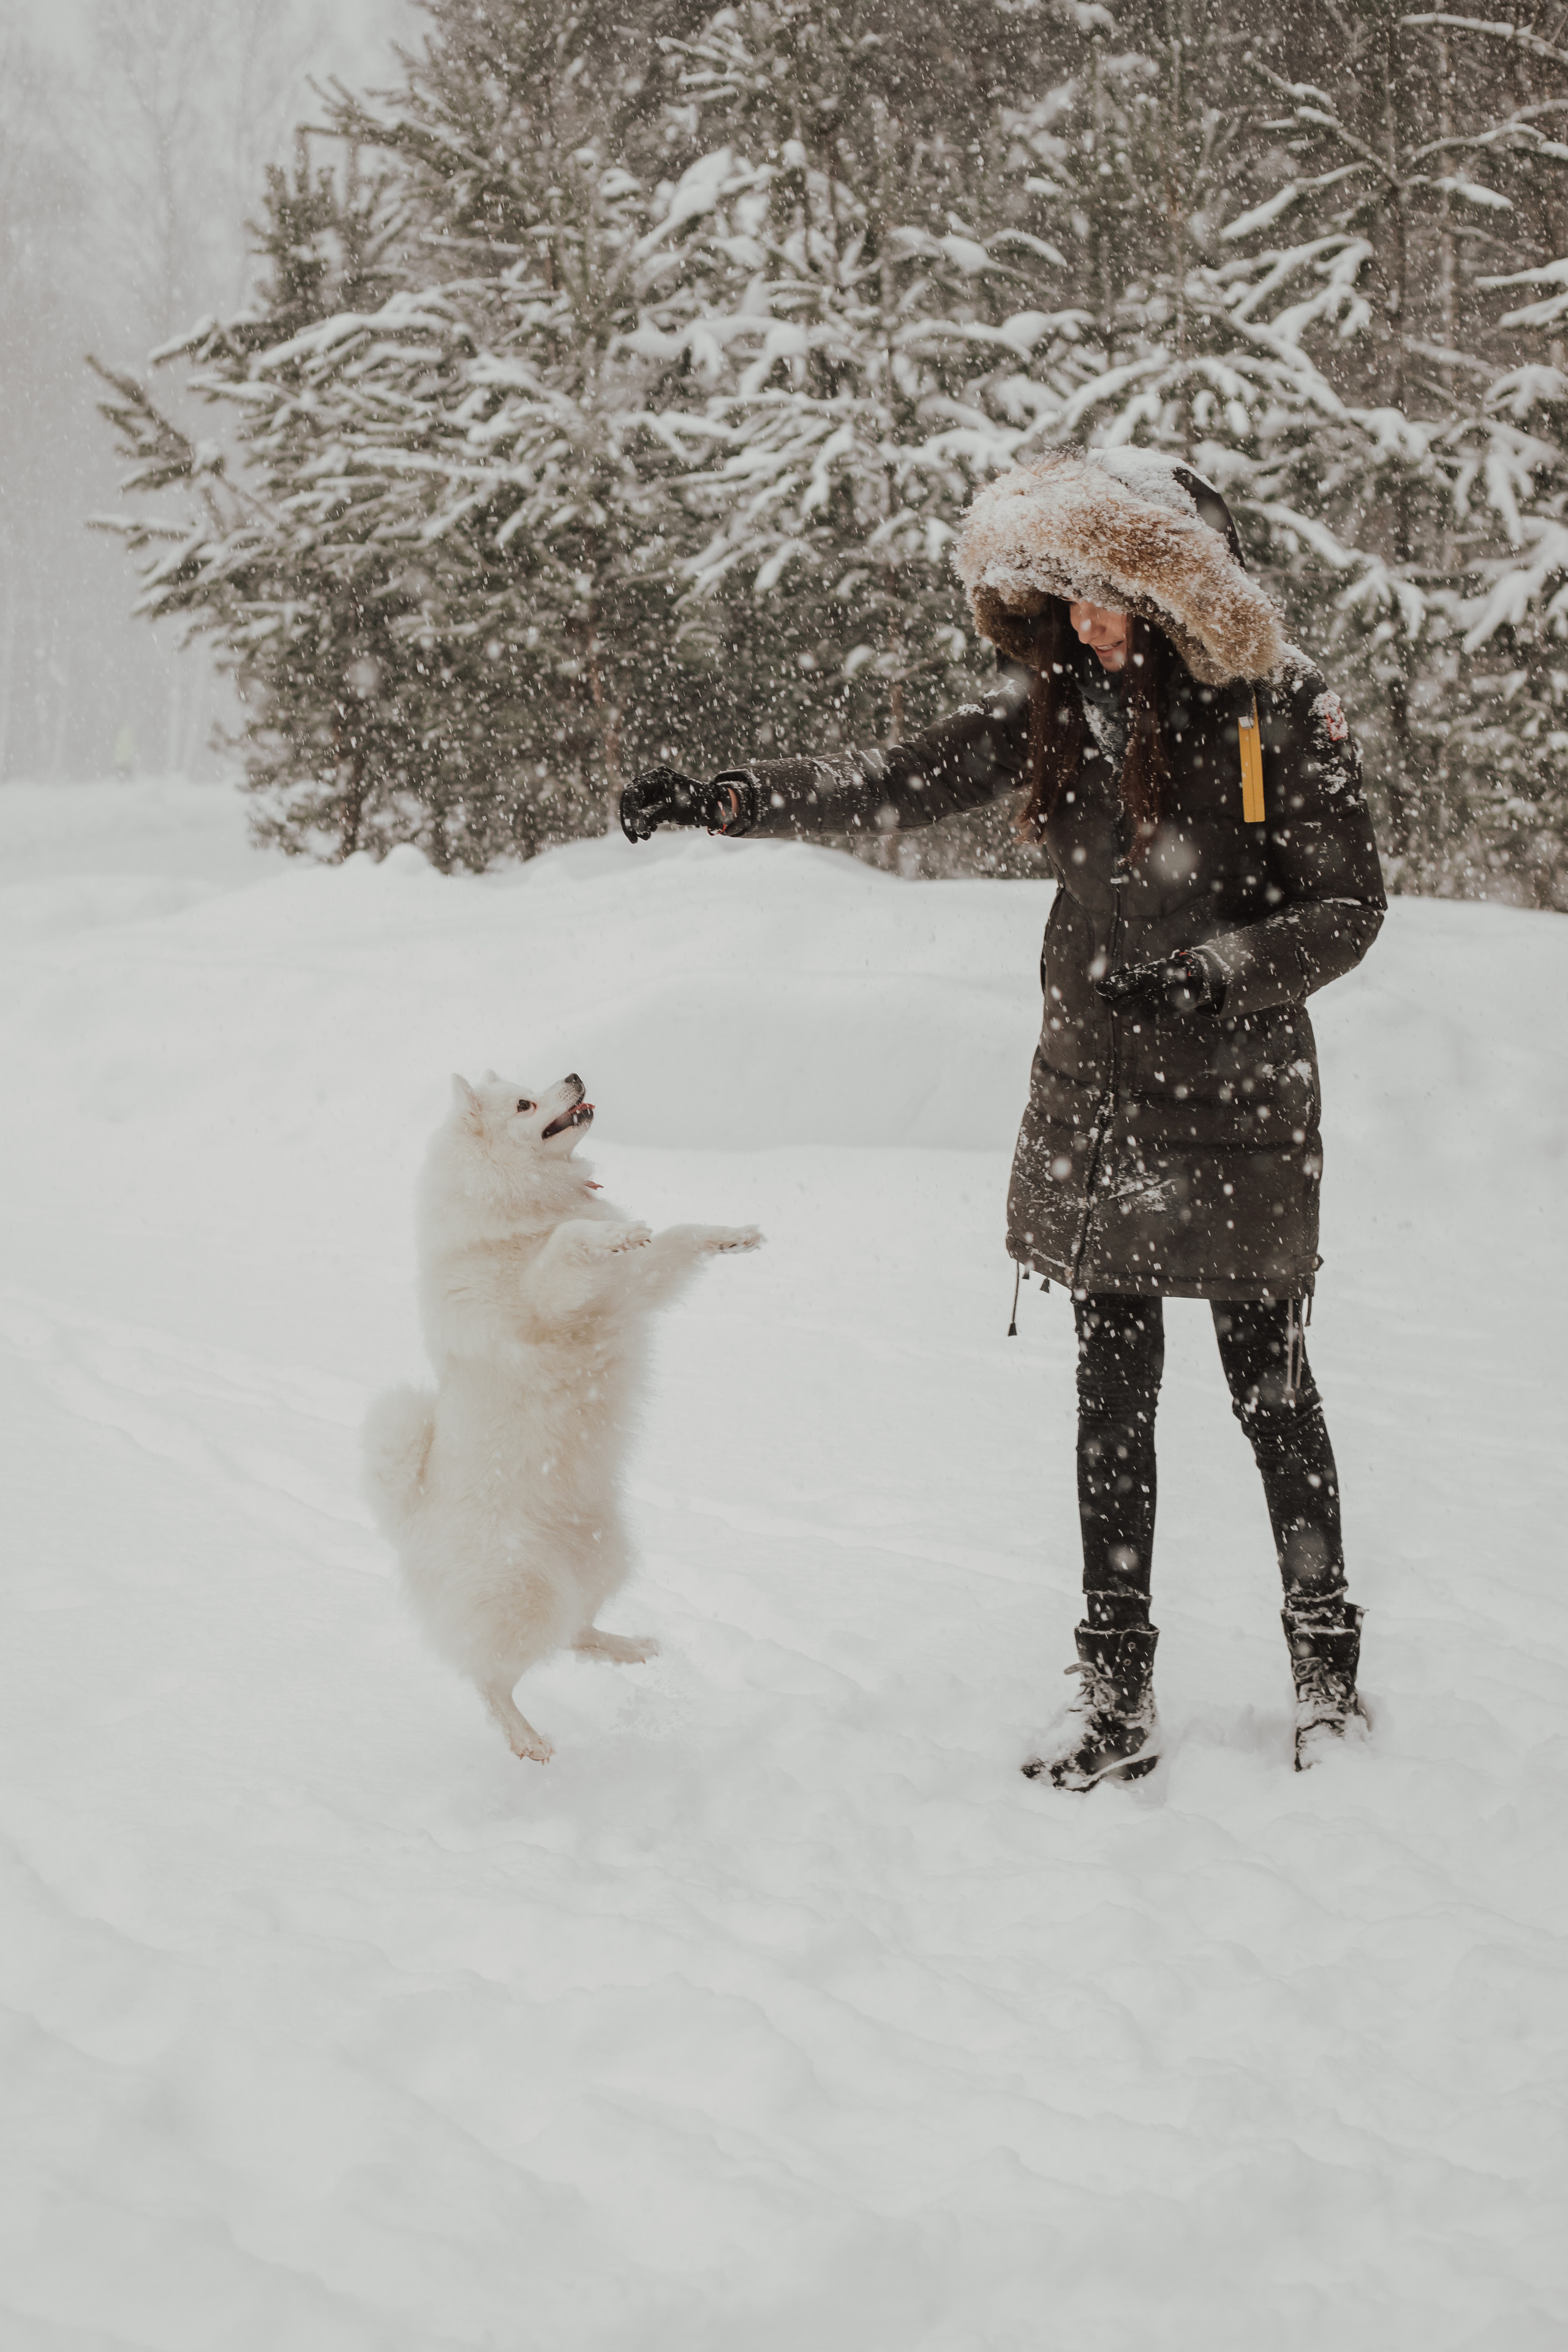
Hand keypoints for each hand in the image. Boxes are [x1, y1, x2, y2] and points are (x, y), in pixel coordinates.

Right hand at [619, 766, 741, 841]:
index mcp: (657, 777)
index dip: (629, 812)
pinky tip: (651, 832)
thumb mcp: (672, 811)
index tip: (632, 831)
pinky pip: (645, 811)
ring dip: (638, 823)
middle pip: (632, 800)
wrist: (714, 807)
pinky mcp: (659, 800)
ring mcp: (656, 790)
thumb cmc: (696, 805)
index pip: (633, 793)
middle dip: (631, 820)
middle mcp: (654, 781)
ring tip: (646, 837)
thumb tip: (634, 826)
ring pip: (638, 807)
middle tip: (635, 839)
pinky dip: (645, 822)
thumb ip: (651, 816)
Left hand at [1094, 947, 1224, 1018]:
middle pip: (1121, 1002)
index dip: (1110, 987)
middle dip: (1121, 985)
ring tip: (1143, 972)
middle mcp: (1143, 1017)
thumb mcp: (1141, 975)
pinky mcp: (1157, 1014)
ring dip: (1131, 987)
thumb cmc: (1168, 975)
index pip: (1111, 1002)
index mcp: (1139, 1008)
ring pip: (1131, 1001)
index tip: (1118, 971)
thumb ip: (1119, 983)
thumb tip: (1097, 988)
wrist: (1195, 980)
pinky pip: (1141, 1003)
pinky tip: (1149, 980)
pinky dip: (1141, 992)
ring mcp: (1151, 1017)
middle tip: (1129, 968)